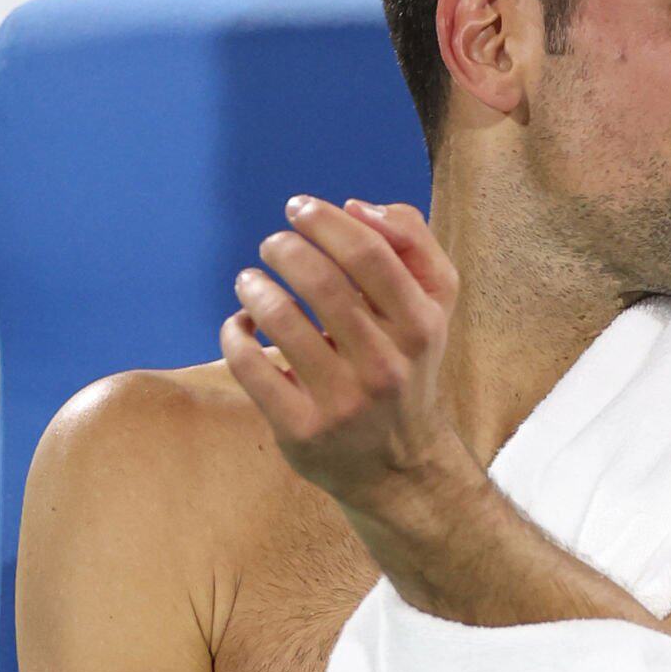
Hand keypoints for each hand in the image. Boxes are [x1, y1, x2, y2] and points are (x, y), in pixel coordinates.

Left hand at [221, 196, 462, 509]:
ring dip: (254, 286)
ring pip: (280, 319)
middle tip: (273, 245)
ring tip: (250, 281)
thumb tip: (356, 206)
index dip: (325, 221)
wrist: (400, 465)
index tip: (299, 208)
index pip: (369, 254)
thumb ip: (412, 242)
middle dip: (284, 248)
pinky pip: (251, 366)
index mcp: (420, 326)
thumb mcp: (434, 304)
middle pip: (321, 282)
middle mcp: (385, 364)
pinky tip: (242, 324)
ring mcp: (342, 401)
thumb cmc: (408, 365)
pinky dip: (235, 332)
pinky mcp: (302, 429)